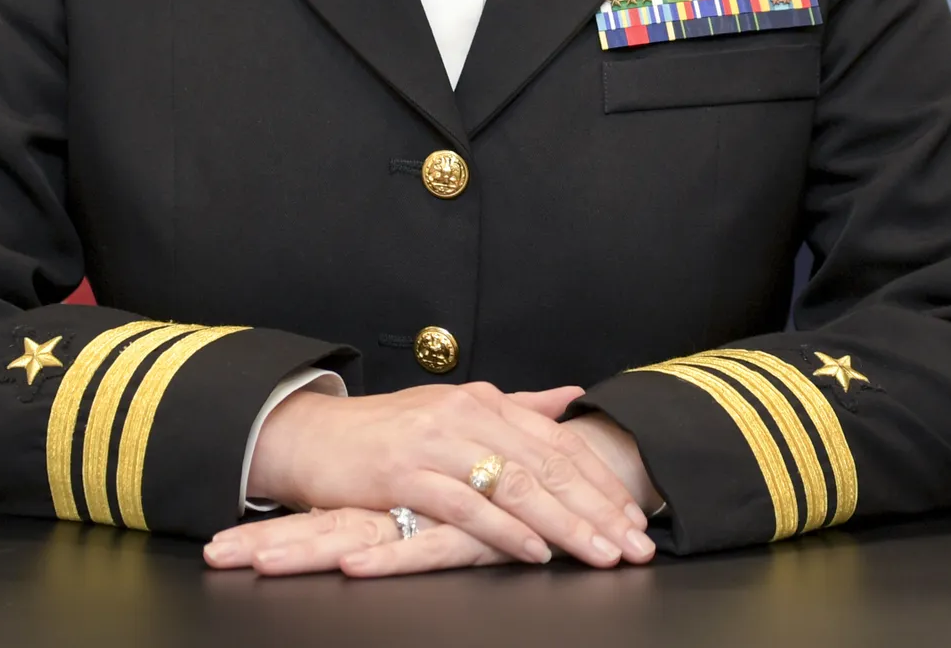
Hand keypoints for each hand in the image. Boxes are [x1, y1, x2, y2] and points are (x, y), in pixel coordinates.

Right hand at [216, 381, 653, 569]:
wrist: (315, 437)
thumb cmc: (388, 431)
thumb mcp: (455, 410)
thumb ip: (516, 406)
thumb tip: (569, 399)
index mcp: (484, 400)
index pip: (557, 441)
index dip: (600, 480)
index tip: (634, 515)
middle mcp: (466, 414)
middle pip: (546, 463)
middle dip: (597, 506)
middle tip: (635, 542)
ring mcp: (436, 441)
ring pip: (515, 484)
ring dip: (564, 523)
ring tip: (600, 552)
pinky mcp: (406, 473)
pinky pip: (465, 505)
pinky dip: (504, 531)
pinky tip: (534, 551)